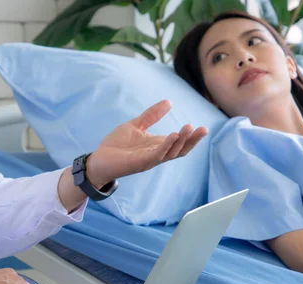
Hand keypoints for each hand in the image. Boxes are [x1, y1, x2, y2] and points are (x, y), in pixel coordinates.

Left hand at [86, 100, 207, 186]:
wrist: (98, 159)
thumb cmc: (116, 145)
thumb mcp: (136, 125)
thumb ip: (151, 115)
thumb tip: (169, 102)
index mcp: (157, 145)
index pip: (180, 143)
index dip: (191, 137)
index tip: (203, 128)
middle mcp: (157, 154)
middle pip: (181, 150)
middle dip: (192, 141)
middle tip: (203, 129)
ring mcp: (149, 159)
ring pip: (171, 153)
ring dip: (181, 141)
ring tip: (189, 128)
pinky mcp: (140, 162)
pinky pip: (157, 155)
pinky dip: (166, 146)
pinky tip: (172, 135)